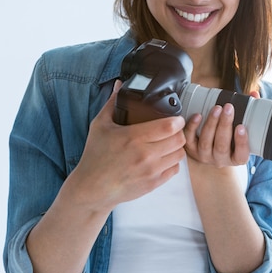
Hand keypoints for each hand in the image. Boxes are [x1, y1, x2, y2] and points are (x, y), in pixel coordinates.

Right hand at [65, 80, 186, 212]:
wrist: (91, 188)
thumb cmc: (95, 156)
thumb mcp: (100, 125)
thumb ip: (112, 103)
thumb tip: (119, 84)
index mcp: (133, 138)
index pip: (169, 126)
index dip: (178, 120)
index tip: (176, 118)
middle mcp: (145, 155)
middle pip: (179, 139)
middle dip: (178, 132)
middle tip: (172, 130)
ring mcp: (150, 171)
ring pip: (180, 155)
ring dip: (177, 147)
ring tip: (168, 143)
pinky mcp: (153, 184)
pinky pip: (175, 170)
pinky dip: (172, 162)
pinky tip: (164, 157)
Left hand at [183, 91, 259, 166]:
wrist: (217, 149)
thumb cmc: (234, 136)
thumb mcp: (245, 128)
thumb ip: (250, 112)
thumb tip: (254, 94)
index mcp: (238, 158)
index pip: (241, 154)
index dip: (241, 141)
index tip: (241, 127)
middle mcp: (221, 160)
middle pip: (221, 146)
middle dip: (224, 125)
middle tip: (228, 108)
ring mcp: (206, 156)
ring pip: (206, 143)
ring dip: (211, 124)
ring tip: (217, 108)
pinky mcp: (193, 150)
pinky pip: (190, 140)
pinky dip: (192, 127)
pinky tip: (198, 115)